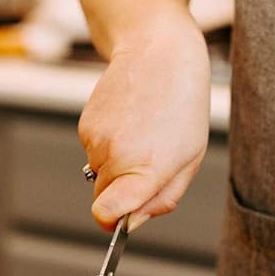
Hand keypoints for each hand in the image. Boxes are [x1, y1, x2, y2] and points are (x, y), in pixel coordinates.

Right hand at [78, 18, 211, 230]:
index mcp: (146, 169)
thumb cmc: (183, 105)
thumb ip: (162, 198)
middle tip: (148, 163)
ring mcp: (95, 139)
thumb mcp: (189, 159)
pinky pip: (93, 151)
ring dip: (116, 163)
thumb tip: (133, 221)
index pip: (106, 214)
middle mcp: (114, 156)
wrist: (159, 52)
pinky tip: (129, 120)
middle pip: (103, 199)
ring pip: (99, 173)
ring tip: (142, 132)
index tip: (122, 219)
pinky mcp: (85, 124)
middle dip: (121, 191)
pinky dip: (108, 143)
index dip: (112, 223)